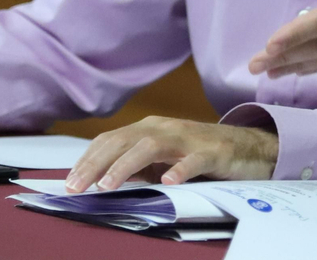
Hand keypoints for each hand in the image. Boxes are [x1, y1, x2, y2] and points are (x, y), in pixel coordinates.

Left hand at [64, 117, 277, 192]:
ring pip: (151, 146)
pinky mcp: (212, 153)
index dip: (88, 159)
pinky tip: (167, 182)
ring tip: (107, 185)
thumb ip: (136, 166)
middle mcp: (164, 128)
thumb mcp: (162, 160)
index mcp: (150, 129)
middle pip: (124, 140)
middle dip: (96, 164)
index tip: (69, 182)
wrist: (247, 147)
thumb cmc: (198, 155)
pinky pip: (193, 160)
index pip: (111, 140)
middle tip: (76, 187)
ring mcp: (188, 139)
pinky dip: (179, 169)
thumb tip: (100, 180)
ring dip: (125, 165)